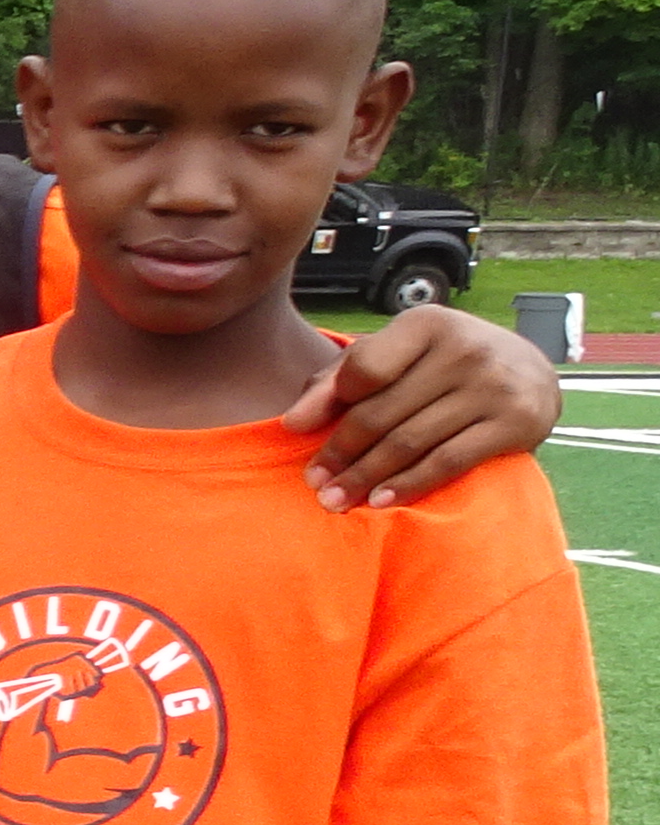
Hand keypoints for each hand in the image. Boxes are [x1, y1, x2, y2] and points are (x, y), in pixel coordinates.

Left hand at [291, 304, 553, 510]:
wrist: (531, 372)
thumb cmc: (441, 364)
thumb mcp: (395, 355)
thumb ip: (338, 379)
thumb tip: (294, 422)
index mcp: (427, 324)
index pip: (363, 370)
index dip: (329, 406)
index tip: (301, 435)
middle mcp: (465, 349)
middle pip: (381, 413)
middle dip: (340, 454)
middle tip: (315, 484)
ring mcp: (494, 386)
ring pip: (410, 442)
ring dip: (366, 478)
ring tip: (335, 501)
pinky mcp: (517, 422)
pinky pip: (448, 462)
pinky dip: (409, 485)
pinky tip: (380, 501)